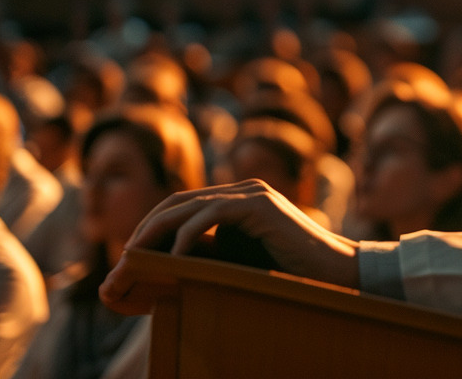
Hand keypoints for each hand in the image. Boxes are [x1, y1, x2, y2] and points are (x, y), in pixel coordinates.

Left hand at [100, 180, 360, 314]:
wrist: (337, 270)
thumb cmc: (294, 272)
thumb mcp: (245, 259)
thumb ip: (217, 252)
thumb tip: (174, 264)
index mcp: (239, 199)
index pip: (183, 205)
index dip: (153, 225)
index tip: (131, 253)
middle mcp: (243, 190)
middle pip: (178, 201)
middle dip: (146, 227)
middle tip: (124, 256)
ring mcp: (252, 194)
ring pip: (189, 205)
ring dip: (157, 231)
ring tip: (137, 256)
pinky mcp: (259, 206)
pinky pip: (211, 216)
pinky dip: (188, 236)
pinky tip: (176, 259)